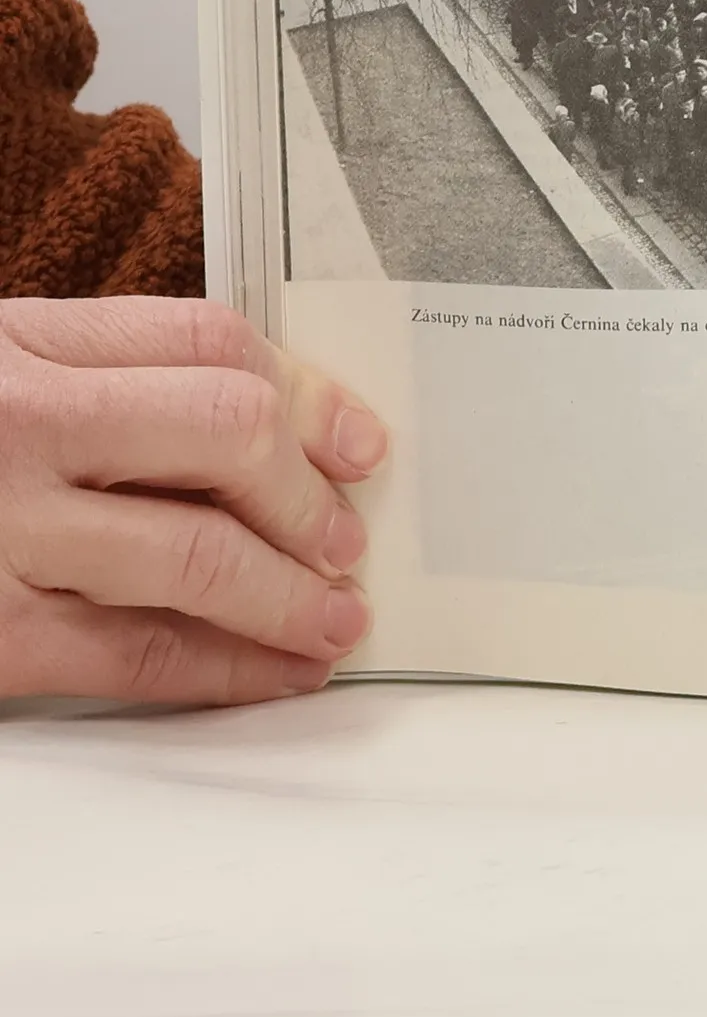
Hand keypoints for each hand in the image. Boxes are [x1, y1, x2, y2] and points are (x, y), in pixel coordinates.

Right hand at [0, 298, 386, 704]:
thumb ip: (109, 375)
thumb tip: (274, 422)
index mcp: (25, 343)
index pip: (211, 343)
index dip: (310, 394)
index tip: (360, 443)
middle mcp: (19, 425)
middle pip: (227, 432)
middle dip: (308, 494)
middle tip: (348, 539)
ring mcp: (1, 532)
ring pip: (196, 552)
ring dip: (291, 593)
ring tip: (337, 619)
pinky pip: (135, 655)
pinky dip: (229, 670)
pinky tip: (279, 672)